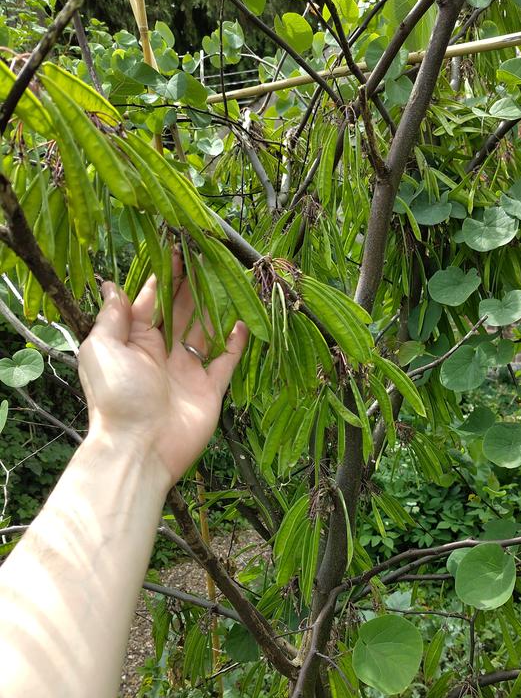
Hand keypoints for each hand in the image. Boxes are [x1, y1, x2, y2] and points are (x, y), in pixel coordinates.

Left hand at [78, 259, 248, 486]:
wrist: (140, 448)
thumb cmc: (116, 397)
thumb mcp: (102, 349)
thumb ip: (112, 317)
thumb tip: (109, 285)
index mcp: (133, 341)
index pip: (150, 301)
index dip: (163, 276)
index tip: (176, 249)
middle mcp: (161, 353)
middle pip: (180, 311)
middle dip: (191, 284)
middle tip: (206, 256)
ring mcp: (186, 371)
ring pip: (204, 331)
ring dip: (214, 307)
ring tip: (227, 279)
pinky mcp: (209, 390)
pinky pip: (225, 362)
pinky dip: (235, 344)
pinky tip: (241, 323)